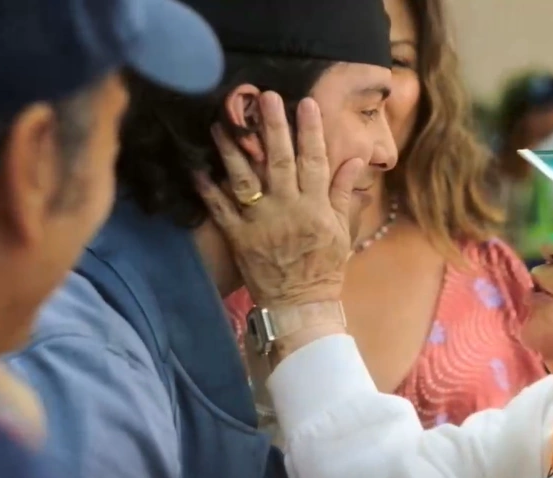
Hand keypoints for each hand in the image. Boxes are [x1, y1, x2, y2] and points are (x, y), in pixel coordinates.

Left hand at [197, 92, 365, 307]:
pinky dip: (208, 189)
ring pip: (246, 180)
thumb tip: (355, 159)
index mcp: (316, 208)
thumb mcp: (342, 230)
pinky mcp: (239, 238)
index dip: (310, 131)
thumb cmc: (324, 267)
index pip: (315, 161)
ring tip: (221, 123)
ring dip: (232, 150)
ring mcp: (261, 223)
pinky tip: (197, 167)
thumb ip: (344, 193)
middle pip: (280, 162)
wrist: (300, 306)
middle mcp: (288, 210)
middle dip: (273, 128)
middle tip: (264, 98)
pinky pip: (220, 209)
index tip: (304, 103)